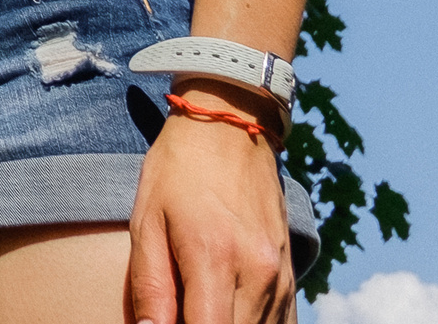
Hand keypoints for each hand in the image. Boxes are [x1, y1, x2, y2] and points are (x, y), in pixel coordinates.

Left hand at [127, 93, 297, 322]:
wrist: (230, 132)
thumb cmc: (177, 174)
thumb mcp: (146, 221)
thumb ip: (150, 286)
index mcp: (215, 258)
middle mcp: (258, 274)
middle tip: (179, 309)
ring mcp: (281, 279)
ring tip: (198, 306)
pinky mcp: (292, 279)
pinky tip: (226, 313)